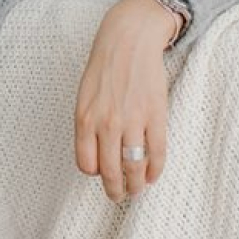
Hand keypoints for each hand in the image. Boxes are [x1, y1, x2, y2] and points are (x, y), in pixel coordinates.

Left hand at [75, 0, 174, 201]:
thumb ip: (87, 125)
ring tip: (135, 191)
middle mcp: (106, 124)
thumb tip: (94, 156)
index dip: (94, 174)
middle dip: (114, 189)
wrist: (126, 42)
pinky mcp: (155, 117)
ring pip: (133, 167)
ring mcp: (132, 121)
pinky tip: (152, 176)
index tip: (99, 178)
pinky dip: (154, 170)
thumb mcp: (83, 97)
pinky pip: (156, 153)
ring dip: (135, 185)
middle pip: (110, 171)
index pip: (86, 163)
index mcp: (84, 118)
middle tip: (117, 196)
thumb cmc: (102, 69)